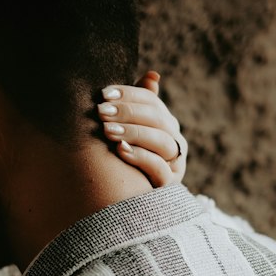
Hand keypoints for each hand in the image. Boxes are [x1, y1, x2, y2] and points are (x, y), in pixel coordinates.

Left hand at [96, 71, 186, 185]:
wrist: (128, 200)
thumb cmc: (125, 158)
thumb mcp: (127, 130)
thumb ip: (136, 105)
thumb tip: (153, 75)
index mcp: (165, 124)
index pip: (151, 101)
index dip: (129, 95)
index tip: (103, 93)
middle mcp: (175, 141)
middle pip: (157, 119)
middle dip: (127, 113)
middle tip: (100, 111)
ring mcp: (174, 164)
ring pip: (161, 142)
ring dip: (133, 133)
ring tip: (107, 131)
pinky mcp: (168, 185)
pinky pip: (159, 168)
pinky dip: (140, 157)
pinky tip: (120, 150)